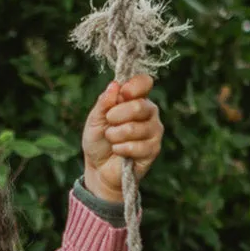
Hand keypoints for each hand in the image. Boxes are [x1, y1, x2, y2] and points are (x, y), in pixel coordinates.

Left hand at [82, 73, 162, 203]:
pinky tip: (118, 151)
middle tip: (108, 122)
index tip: (121, 95)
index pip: (145, 82)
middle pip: (140, 106)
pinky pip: (137, 146)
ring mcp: (154, 131)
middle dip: (117, 115)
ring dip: (115, 135)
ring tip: (111, 139)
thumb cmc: (98, 140)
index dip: (133, 86)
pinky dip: (121, 149)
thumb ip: (104, 102)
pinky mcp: (154, 149)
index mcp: (136, 98)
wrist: (99, 168)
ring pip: (135, 128)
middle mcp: (149, 112)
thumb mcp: (95, 119)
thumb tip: (115, 85)